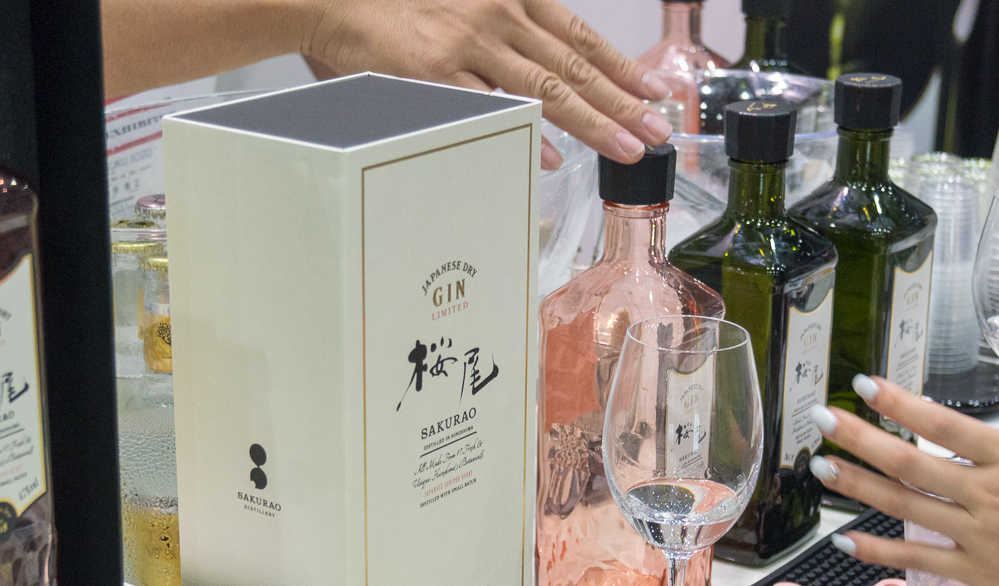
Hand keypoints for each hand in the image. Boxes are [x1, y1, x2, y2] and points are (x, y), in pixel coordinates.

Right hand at [301, 0, 674, 167]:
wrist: (341, 1)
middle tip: (657, 130)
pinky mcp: (438, 71)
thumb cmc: (408, 10)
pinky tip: (552, 157)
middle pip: (575, 67)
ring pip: (546, 88)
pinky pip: (492, 109)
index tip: (655, 92)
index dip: (623, 66)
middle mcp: (500, 15)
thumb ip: (514, 38)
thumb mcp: (472, 10)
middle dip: (622, 102)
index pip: (582, 37)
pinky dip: (526, 134)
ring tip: (625, 148)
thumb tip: (555, 79)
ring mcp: (470, 43)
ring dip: (592, 122)